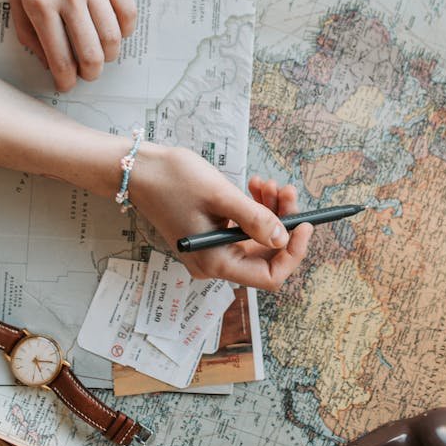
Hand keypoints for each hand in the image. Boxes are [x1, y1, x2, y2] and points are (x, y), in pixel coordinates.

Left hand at [2, 0, 136, 90]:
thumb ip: (25, 23)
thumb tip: (43, 54)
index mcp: (38, 2)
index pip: (59, 57)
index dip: (65, 79)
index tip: (66, 84)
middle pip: (91, 53)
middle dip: (91, 74)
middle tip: (87, 75)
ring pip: (113, 36)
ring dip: (110, 55)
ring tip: (103, 57)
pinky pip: (128, 10)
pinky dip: (127, 29)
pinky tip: (118, 31)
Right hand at [130, 145, 313, 290]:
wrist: (140, 169)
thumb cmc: (173, 180)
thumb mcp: (220, 196)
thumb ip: (254, 219)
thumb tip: (283, 239)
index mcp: (215, 262)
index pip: (269, 276)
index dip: (292, 253)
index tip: (306, 224)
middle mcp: (214, 262)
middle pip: (266, 254)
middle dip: (283, 222)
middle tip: (286, 190)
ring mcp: (212, 249)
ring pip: (257, 238)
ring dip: (269, 211)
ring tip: (267, 183)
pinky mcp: (211, 234)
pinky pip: (243, 228)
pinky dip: (254, 208)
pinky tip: (254, 186)